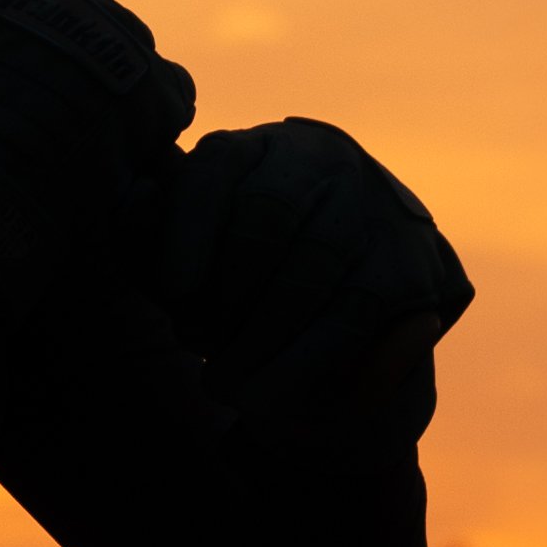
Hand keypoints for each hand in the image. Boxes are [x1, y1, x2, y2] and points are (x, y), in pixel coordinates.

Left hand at [152, 118, 472, 425]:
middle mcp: (318, 161)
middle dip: (225, 292)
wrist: (337, 307)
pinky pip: (352, 315)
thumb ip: (145, 232)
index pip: (216, 171)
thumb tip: (140, 196)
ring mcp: (370, 208)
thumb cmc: (233, 276)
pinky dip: (304, 362)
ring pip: (312, 268)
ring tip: (223, 386)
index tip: (172, 293)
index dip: (188, 231)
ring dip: (261, 337)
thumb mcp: (181, 257)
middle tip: (193, 343)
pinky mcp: (407, 264)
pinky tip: (269, 399)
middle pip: (267, 219)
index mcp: (252, 147)